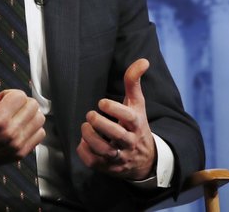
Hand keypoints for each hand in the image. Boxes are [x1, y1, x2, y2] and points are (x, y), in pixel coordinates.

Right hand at [0, 59, 45, 179]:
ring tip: (11, 117)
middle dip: (19, 102)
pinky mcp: (20, 154)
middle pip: (32, 105)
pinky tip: (16, 127)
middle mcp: (10, 134)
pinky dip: (32, 127)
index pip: (20, 96)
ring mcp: (17, 145)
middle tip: (4, 108)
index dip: (8, 94)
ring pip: (39, 119)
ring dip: (27, 113)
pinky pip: (39, 134)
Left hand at [76, 58, 156, 179]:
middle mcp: (130, 142)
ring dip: (91, 138)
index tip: (102, 102)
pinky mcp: (109, 168)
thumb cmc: (135, 126)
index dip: (114, 108)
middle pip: (116, 134)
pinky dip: (85, 152)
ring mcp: (120, 156)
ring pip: (105, 150)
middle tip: (90, 115)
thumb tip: (143, 60)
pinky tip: (84, 142)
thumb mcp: (137, 105)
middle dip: (100, 123)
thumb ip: (134, 82)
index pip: (129, 117)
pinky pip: (94, 162)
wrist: (144, 159)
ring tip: (86, 127)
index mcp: (137, 125)